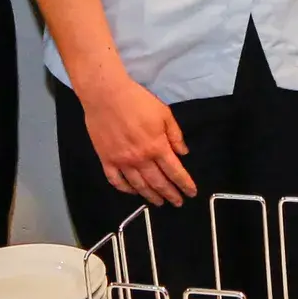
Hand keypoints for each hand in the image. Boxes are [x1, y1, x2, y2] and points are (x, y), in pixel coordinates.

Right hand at [82, 73, 195, 206]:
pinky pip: (116, 180)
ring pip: (138, 185)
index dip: (184, 184)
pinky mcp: (106, 160)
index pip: (174, 171)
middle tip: (177, 202)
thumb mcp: (164, 113)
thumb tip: (183, 153)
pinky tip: (133, 192)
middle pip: (158, 182)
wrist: (106, 95)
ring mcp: (121, 161)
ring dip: (150, 196)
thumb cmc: (137, 101)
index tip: (191, 193)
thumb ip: (175, 135)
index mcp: (157, 146)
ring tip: (159, 202)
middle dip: (170, 194)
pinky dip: (125, 189)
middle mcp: (140, 158)